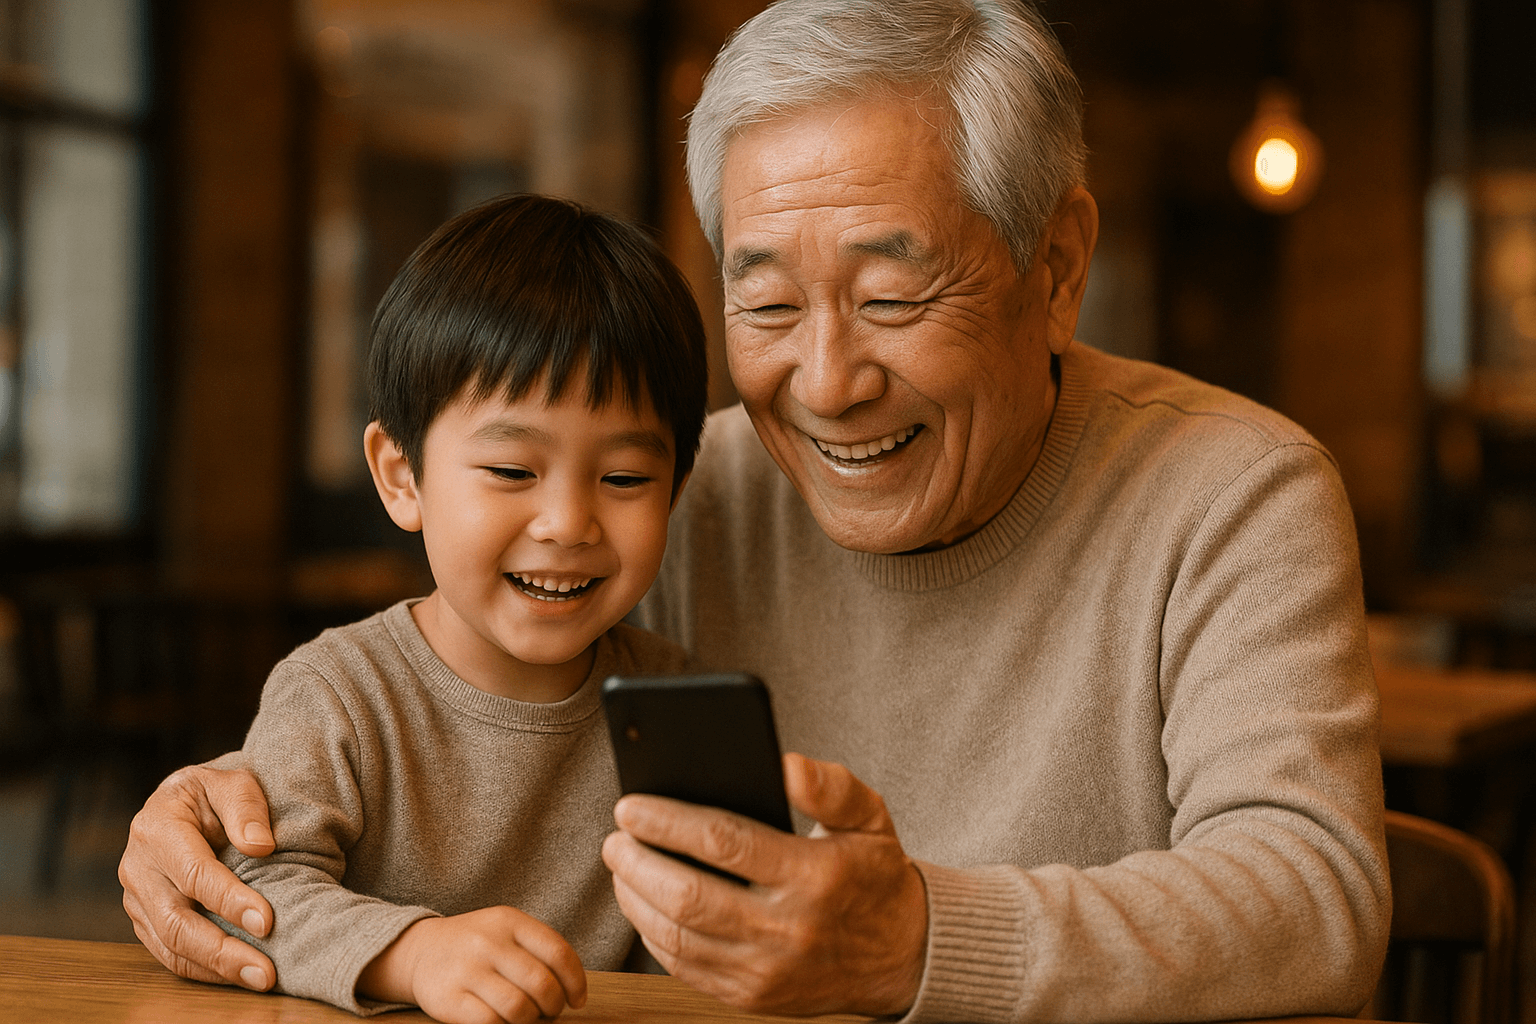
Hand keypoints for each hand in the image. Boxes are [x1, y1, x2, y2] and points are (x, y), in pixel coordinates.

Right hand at [117, 765, 277, 989]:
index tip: (266, 921)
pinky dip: (203, 970)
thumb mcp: (233, 782)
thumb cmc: (214, 792)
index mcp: (156, 828)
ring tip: (260, 979)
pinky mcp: (144, 919)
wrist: (185, 802)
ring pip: (171, 945)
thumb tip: (261, 846)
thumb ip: (246, 808)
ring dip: (216, 968)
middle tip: (266, 971)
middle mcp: (138, 867)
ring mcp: (137, 898)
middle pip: (177, 920)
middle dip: (223, 950)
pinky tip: (237, 977)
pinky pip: (169, 953)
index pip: (193, 872)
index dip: (229, 900)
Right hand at [358, 907, 586, 1023]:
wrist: (420, 950)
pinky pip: (491, 1023)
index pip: (558, 952)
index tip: (577, 1000)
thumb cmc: (477, 945)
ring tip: (526, 1017)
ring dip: (530, 1020)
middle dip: (553, 1006)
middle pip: (541, 983)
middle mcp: (488, 942)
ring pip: (518, 1007)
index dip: (575, 981)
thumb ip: (539, 951)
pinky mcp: (448, 999)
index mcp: (509, 921)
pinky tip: (503, 1022)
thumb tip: (573, 992)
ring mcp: (466, 970)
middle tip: (549, 1012)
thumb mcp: (507, 931)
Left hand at [601, 752, 927, 1015]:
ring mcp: (767, 971)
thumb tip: (785, 765)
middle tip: (614, 837)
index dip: (667, 822)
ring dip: (635, 899)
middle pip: (688, 896)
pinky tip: (643, 904)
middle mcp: (789, 930)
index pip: (724, 842)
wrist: (900, 956)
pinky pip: (684, 968)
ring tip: (621, 865)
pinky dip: (653, 935)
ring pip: (677, 936)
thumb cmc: (872, 872)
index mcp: (816, 876)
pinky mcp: (752, 998)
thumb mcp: (870, 818)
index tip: (630, 805)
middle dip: (637, 862)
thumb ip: (830, 787)